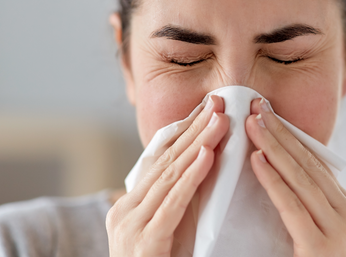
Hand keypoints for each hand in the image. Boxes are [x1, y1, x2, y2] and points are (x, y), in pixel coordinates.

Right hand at [106, 95, 228, 255]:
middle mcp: (125, 209)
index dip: (185, 130)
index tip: (208, 107)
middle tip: (218, 102)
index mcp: (130, 203)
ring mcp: (130, 226)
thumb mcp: (170, 225)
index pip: (160, 157)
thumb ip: (180, 196)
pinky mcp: (144, 244)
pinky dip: (191, 177)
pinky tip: (207, 155)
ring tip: (220, 120)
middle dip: (194, 129)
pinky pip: (172, 204)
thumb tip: (206, 158)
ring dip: (198, 144)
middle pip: (165, 160)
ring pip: (169, 176)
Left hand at [246, 98, 345, 256]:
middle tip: (257, 106)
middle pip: (309, 165)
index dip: (290, 137)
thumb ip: (303, 202)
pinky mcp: (321, 248)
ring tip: (253, 123)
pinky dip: (274, 181)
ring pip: (301, 179)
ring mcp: (340, 231)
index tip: (268, 114)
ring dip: (274, 147)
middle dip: (281, 133)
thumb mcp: (313, 229)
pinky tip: (257, 160)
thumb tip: (276, 167)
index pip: (315, 165)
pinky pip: (292, 207)